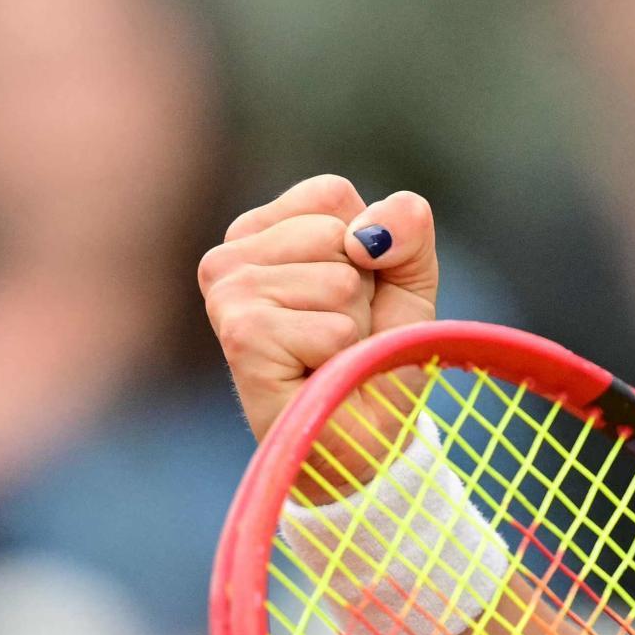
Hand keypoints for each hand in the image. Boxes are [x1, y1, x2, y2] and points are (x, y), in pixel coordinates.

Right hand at [197, 175, 437, 439]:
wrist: (361, 440)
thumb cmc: (373, 355)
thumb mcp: (406, 278)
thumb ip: (407, 228)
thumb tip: (366, 233)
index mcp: (257, 232)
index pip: (330, 194)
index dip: (367, 249)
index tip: (348, 295)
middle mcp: (227, 258)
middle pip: (335, 233)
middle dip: (360, 288)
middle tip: (336, 334)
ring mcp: (227, 295)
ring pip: (338, 280)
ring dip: (352, 325)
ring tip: (324, 355)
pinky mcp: (241, 338)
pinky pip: (334, 327)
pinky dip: (343, 356)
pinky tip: (312, 376)